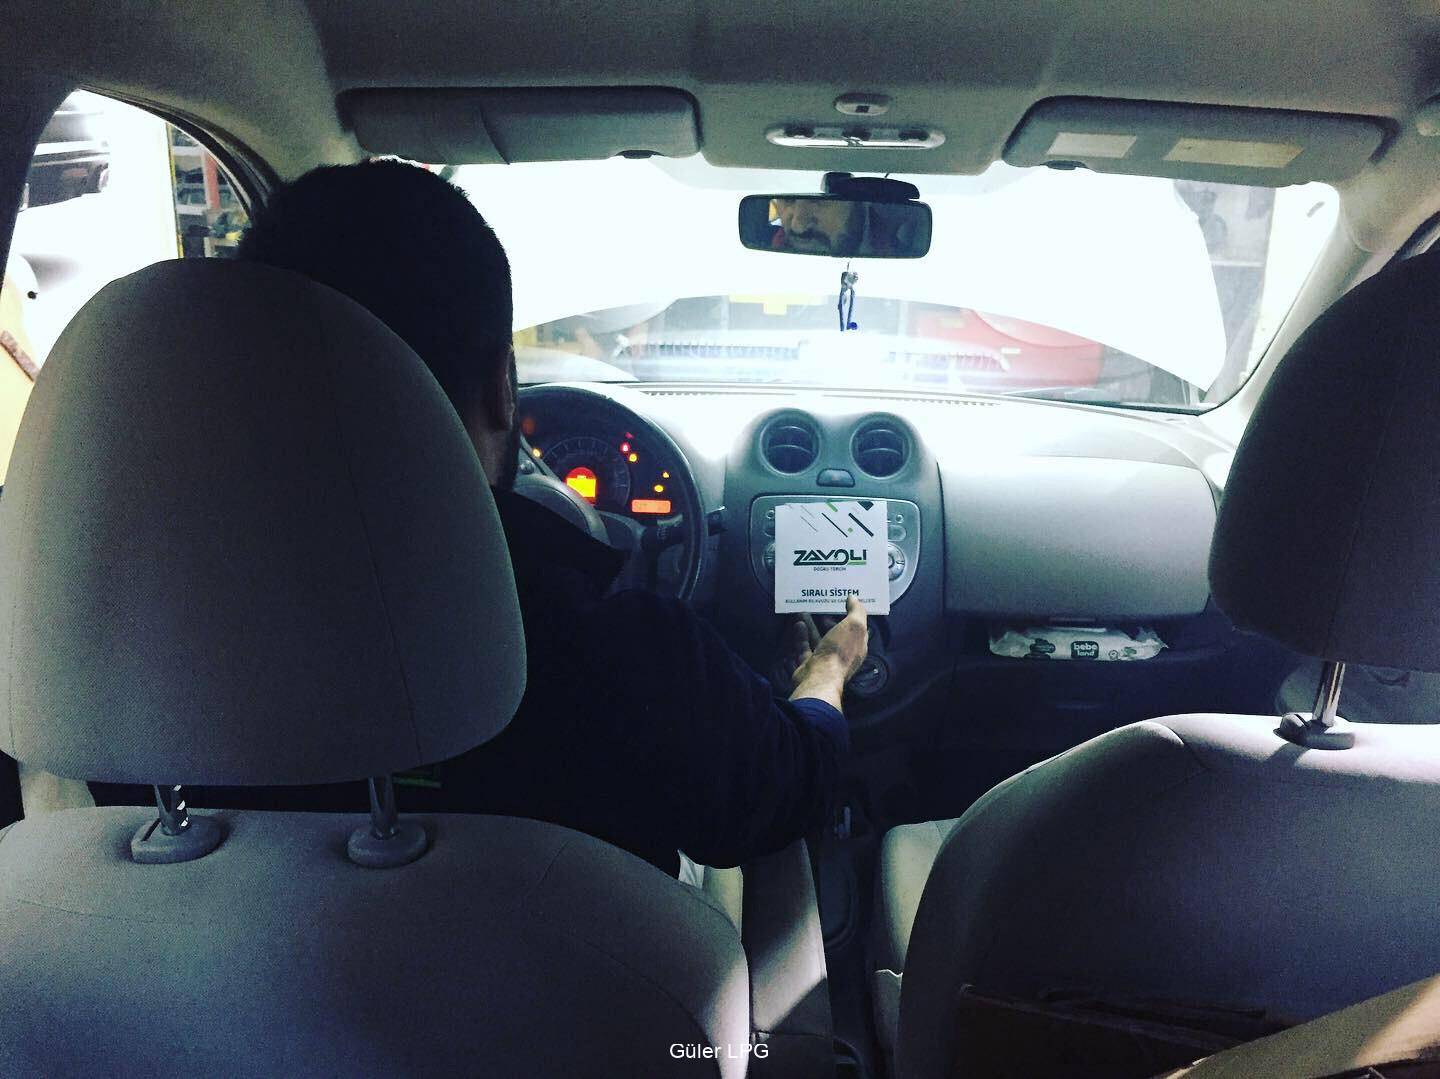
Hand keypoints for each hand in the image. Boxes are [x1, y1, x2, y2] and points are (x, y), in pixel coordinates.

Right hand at [788, 597, 868, 711]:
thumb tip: (854, 598)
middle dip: (829, 620)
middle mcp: (842, 654)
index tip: (845, 602)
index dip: (852, 616)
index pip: (858, 629)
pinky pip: (805, 647)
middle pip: (836, 634)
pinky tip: (798, 624)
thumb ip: (856, 611)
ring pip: (819, 639)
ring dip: (812, 625)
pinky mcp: (809, 664)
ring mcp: (825, 660)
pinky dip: (801, 635)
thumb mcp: (854, 626)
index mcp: (857, 646)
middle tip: (821, 606)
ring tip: (804, 610)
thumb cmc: (839, 650)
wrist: (819, 677)